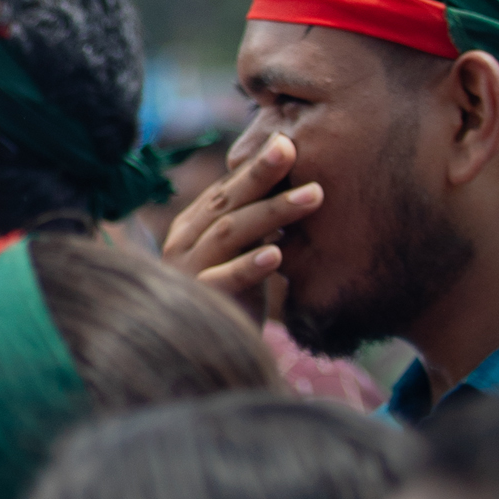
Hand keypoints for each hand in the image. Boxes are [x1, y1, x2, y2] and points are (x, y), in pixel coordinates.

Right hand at [159, 133, 319, 312]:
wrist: (200, 357)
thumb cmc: (229, 303)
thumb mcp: (242, 258)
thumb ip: (256, 229)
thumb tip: (295, 189)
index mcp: (194, 226)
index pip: (227, 188)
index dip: (256, 166)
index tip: (289, 141)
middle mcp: (185, 241)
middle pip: (228, 201)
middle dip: (262, 174)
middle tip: (293, 149)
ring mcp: (189, 270)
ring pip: (231, 232)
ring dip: (273, 212)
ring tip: (312, 196)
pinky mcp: (199, 301)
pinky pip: (224, 280)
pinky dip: (250, 265)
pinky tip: (276, 254)